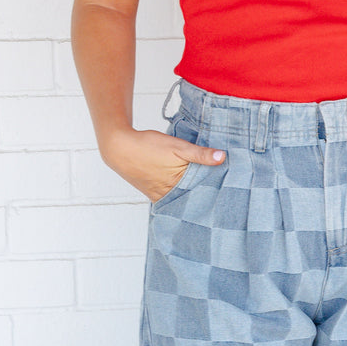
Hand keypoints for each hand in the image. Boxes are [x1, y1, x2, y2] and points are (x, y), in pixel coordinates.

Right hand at [103, 127, 225, 202]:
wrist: (119, 148)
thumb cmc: (147, 146)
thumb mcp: (177, 146)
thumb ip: (200, 154)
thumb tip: (222, 157)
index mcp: (177, 186)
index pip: (203, 193)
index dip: (214, 190)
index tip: (226, 188)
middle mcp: (169, 195)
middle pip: (192, 198)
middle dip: (204, 195)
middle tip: (220, 193)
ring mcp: (160, 196)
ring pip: (181, 199)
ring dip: (191, 195)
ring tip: (206, 191)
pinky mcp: (153, 194)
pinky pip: (170, 198)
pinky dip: (179, 194)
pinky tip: (186, 190)